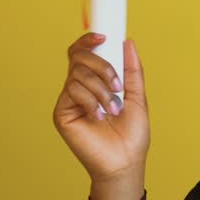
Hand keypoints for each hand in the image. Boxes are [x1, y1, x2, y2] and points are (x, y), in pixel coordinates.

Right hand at [52, 34, 150, 194]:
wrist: (125, 162)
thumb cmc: (132, 136)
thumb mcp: (137, 97)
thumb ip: (132, 71)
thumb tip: (128, 42)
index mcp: (95, 83)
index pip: (84, 53)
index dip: (88, 40)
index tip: (103, 36)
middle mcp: (79, 89)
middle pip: (78, 57)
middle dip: (101, 66)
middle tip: (118, 85)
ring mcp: (69, 100)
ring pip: (78, 74)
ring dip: (101, 89)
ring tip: (113, 109)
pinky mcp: (62, 113)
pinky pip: (72, 91)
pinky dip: (91, 101)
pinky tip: (99, 116)